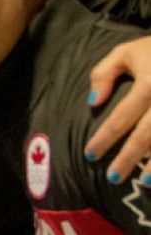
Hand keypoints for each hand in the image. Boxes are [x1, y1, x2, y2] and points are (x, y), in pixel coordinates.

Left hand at [86, 36, 150, 183]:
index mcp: (150, 83)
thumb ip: (103, 74)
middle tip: (112, 178)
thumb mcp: (127, 52)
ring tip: (145, 182)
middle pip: (147, 133)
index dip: (105, 137)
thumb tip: (92, 102)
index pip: (122, 116)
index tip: (89, 155)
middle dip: (130, 157)